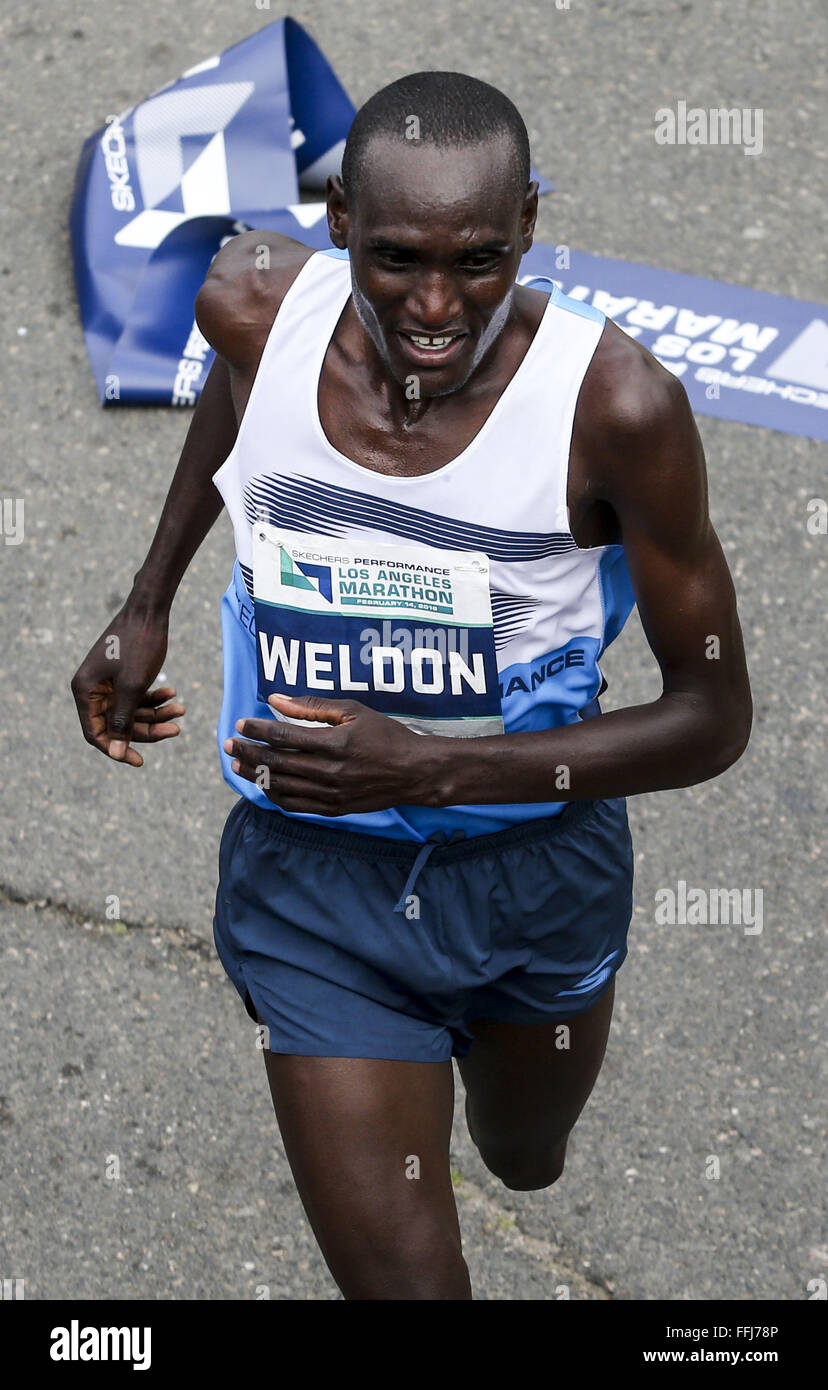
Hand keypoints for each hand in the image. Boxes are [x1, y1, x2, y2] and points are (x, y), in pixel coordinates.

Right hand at [70, 604, 184, 765]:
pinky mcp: (121, 676)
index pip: (96, 733)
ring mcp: (107, 682)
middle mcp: (92, 688)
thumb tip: (116, 753)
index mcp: (85, 691)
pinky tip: (173, 694)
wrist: (149, 610)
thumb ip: (123, 722)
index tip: (140, 761)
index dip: (117, 749)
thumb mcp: (132, 687)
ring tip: (180, 708)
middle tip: (176, 729)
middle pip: (117, 724)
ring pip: (131, 712)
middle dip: (147, 729)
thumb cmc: (138, 645)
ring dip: (156, 714)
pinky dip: (154, 698)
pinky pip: (136, 697)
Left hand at [224, 693, 442, 814]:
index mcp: (333, 743)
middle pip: (275, 762)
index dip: (257, 728)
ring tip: (238, 764)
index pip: (283, 735)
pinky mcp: (332, 808)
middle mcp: (328, 771)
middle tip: (229, 743)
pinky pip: (294, 805)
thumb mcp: (353, 711)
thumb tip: (276, 699)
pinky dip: (273, 795)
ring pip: (279, 786)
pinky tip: (263, 785)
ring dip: (254, 774)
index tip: (240, 722)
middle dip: (247, 752)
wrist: (413, 772)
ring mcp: (329, 793)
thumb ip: (312, 706)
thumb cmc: (385, 735)